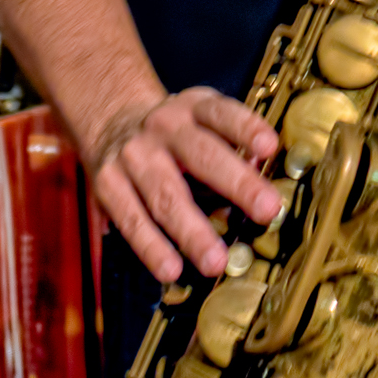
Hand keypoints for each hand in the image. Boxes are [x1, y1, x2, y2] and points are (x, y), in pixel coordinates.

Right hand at [88, 87, 283, 282]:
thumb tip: (258, 173)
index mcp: (193, 107)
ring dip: (192, 232)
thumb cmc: (174, 128)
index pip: (222, 113)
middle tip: (265, 210)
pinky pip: (131, 220)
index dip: (246, 128)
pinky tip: (170, 269)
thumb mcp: (202, 118)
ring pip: (165, 197)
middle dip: (237, 184)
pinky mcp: (108, 184)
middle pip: (202, 156)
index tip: (270, 147)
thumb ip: (231, 143)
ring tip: (215, 260)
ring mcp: (133, 156)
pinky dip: (151, 247)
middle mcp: (163, 128)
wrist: (112, 118)